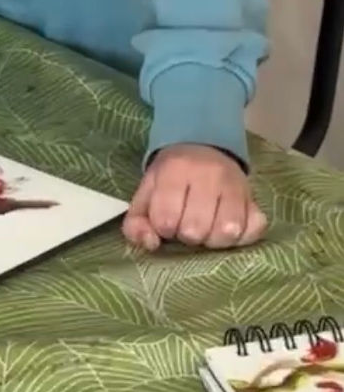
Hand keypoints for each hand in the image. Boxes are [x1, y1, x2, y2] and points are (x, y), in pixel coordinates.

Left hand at [122, 143, 267, 251]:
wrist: (203, 147)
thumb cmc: (170, 177)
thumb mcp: (146, 193)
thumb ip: (136, 223)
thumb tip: (151, 243)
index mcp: (175, 170)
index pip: (166, 219)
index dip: (163, 228)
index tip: (165, 220)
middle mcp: (208, 174)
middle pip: (196, 229)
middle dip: (187, 235)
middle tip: (186, 224)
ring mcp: (236, 186)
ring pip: (227, 233)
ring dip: (213, 240)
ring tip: (206, 229)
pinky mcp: (255, 198)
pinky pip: (254, 230)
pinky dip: (241, 238)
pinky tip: (226, 228)